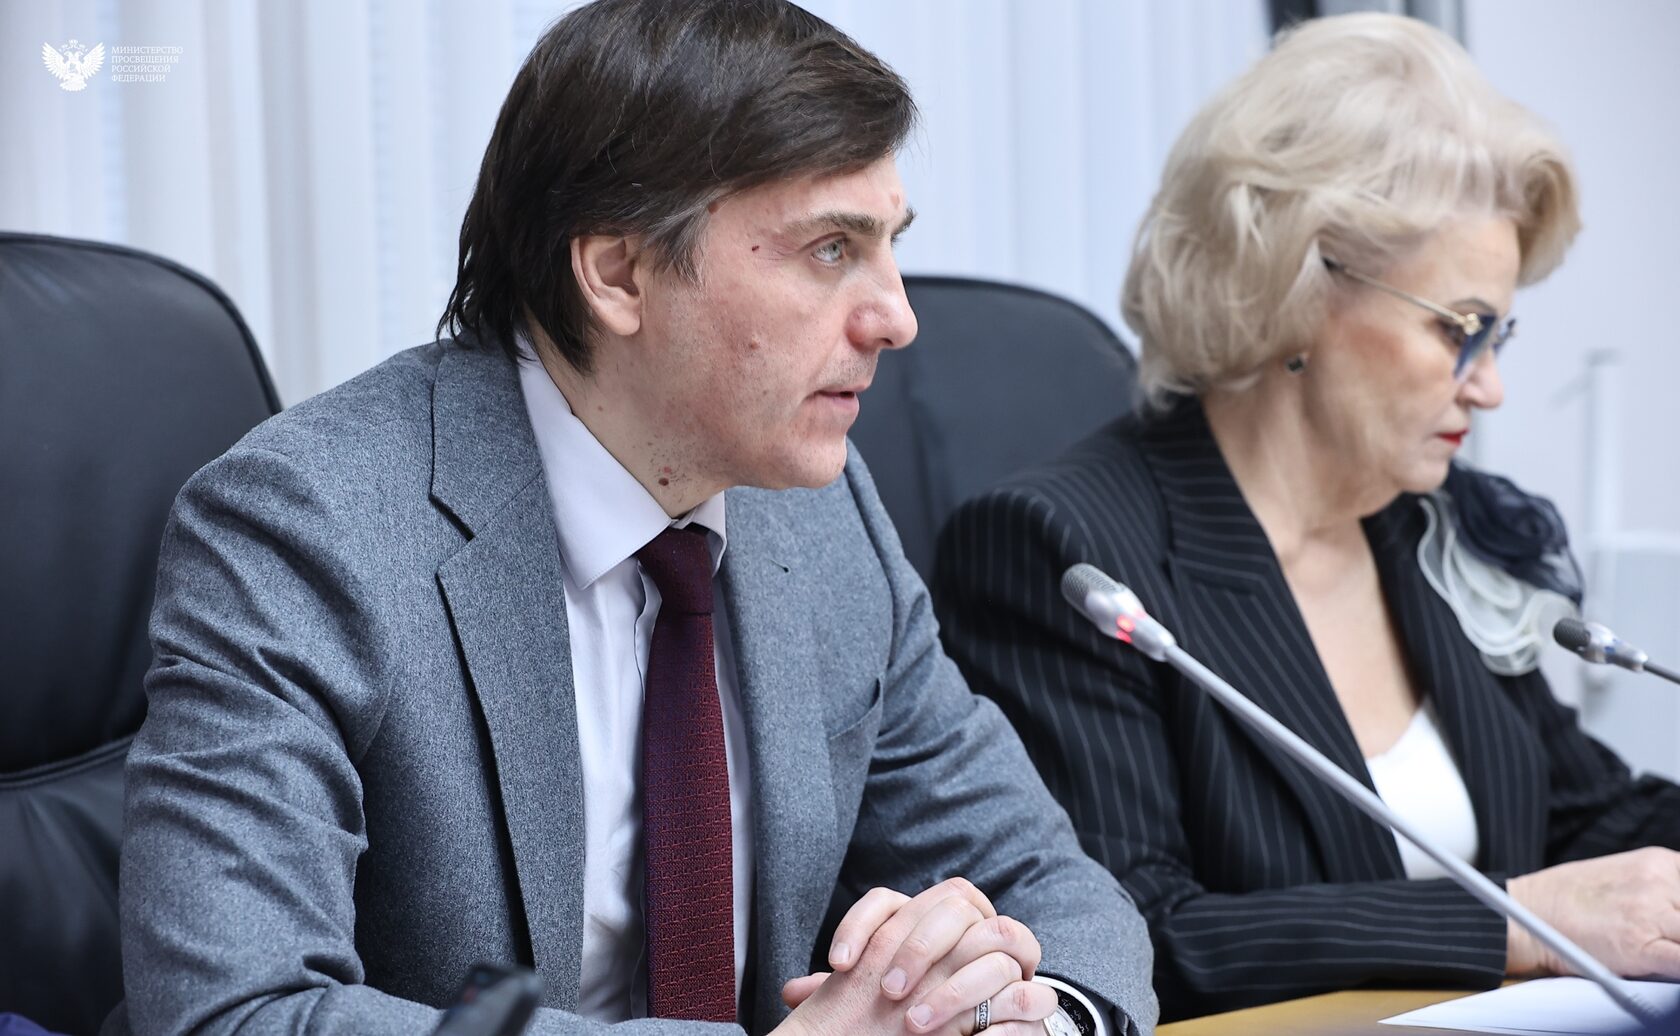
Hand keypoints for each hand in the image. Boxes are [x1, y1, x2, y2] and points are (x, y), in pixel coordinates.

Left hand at [775, 878, 1057, 1034]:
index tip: (839, 965)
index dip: (862, 924)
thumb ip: (844, 994)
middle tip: (887, 992)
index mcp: (931, 924)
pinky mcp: (1034, 1006)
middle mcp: (976, 930)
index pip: (891, 900)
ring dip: (956, 984)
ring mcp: (1013, 965)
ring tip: (915, 1024)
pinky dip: (996, 1022)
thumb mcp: (878, 1006)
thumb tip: (790, 990)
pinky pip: (1027, 998)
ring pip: (1002, 938)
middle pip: (956, 904)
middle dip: (918, 946)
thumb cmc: (917, 1017)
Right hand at [1507, 847, 1679, 977]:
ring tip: (1669, 943)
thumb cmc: (1571, 899)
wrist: (1528, 913)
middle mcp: (1659, 882)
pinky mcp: (1639, 945)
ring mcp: (1650, 912)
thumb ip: (1666, 889)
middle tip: (1676, 933)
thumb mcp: (1629, 874)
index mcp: (1660, 862)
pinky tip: (1671, 962)